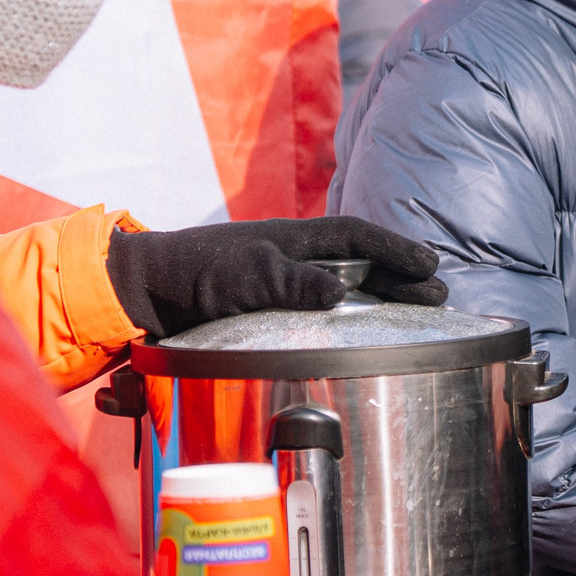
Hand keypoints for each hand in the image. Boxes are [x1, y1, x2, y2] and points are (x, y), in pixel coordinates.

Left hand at [107, 215, 445, 335]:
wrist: (138, 298)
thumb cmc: (191, 275)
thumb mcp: (243, 274)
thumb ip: (289, 283)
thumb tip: (338, 296)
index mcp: (290, 240)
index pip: (356, 237)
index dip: (396, 249)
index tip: (431, 266)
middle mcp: (289, 261)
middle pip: (357, 265)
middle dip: (398, 278)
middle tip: (437, 296)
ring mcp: (276, 287)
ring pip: (340, 289)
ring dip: (377, 301)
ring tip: (410, 317)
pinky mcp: (260, 314)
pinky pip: (314, 314)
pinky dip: (343, 320)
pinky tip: (354, 338)